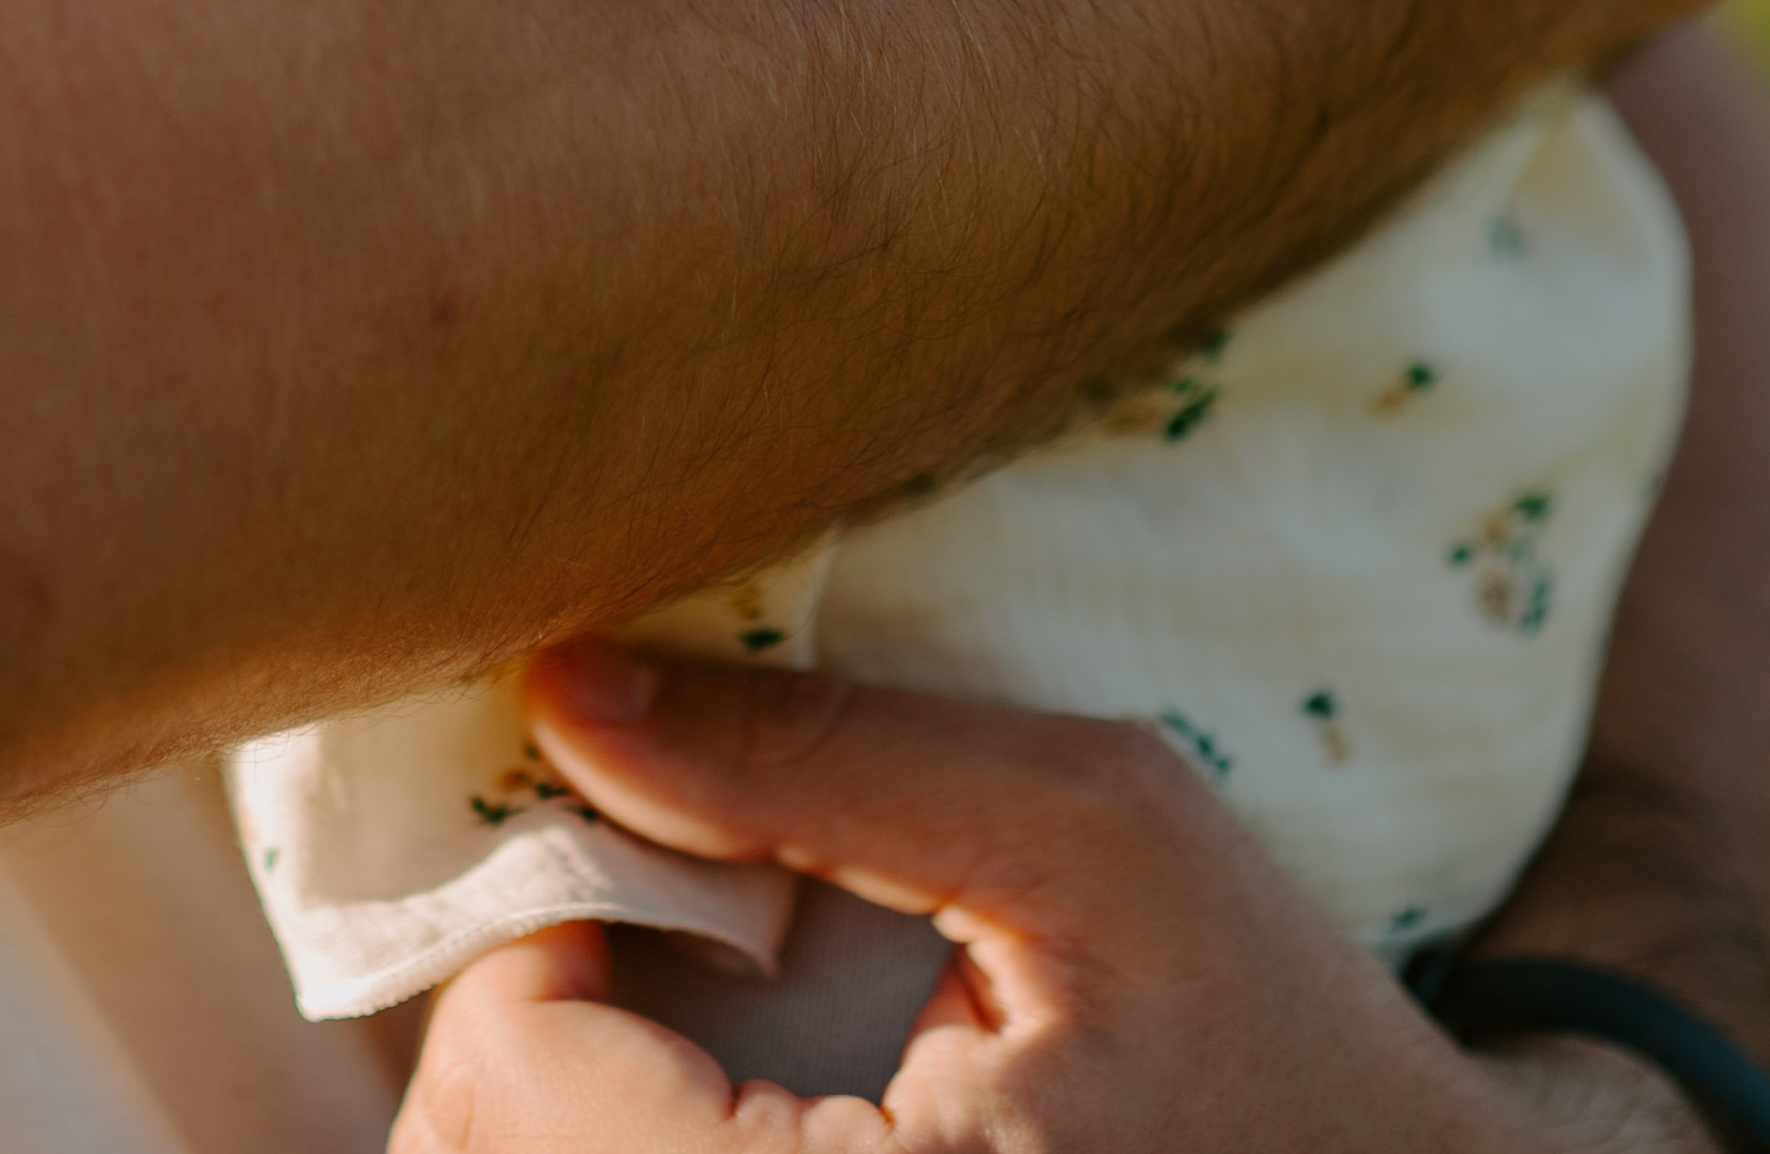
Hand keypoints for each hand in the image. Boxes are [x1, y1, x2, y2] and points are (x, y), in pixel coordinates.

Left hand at [391, 651, 1705, 1152]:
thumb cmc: (1275, 1030)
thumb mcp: (1090, 830)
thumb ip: (818, 760)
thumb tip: (563, 684)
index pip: (516, 1086)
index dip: (534, 935)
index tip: (638, 847)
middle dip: (520, 1024)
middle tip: (640, 918)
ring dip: (545, 1099)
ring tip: (664, 1010)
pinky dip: (605, 1141)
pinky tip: (694, 1099)